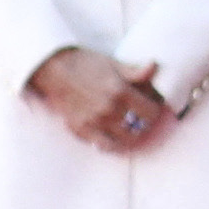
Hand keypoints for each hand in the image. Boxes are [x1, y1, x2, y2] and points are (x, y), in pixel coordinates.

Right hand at [27, 48, 175, 154]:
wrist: (52, 70)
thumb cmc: (84, 63)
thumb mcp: (113, 63)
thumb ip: (135, 71)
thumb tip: (154, 66)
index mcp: (120, 91)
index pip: (151, 112)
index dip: (156, 108)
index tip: (153, 104)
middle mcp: (108, 110)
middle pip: (141, 127)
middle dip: (146, 122)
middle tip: (144, 116)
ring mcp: (94, 122)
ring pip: (125, 140)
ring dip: (133, 134)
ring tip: (132, 126)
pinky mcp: (80, 129)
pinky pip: (104, 145)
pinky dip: (114, 143)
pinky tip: (116, 136)